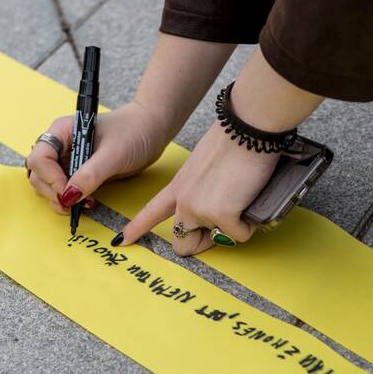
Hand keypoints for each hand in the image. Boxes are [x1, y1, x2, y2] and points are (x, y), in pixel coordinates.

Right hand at [25, 101, 170, 213]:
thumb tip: (68, 195)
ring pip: (47, 185)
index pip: (39, 157)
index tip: (67, 191)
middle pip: (38, 174)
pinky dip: (71, 201)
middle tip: (72, 204)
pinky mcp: (79, 173)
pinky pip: (64, 191)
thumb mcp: (114, 153)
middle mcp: (61, 146)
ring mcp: (68, 160)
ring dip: (60, 199)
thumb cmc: (134, 131)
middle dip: (52, 192)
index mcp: (63, 131)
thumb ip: (90, 174)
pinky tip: (89, 202)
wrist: (151, 130)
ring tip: (84, 203)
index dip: (49, 177)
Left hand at [117, 121, 278, 255]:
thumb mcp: (205, 166)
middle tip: (223, 227)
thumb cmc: (233, 141)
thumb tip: (219, 202)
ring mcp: (200, 209)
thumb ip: (202, 187)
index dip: (137, 228)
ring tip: (240, 197)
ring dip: (231, 228)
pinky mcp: (222, 215)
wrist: (247, 130)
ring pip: (217, 239)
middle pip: (182, 243)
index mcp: (178, 186)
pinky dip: (248, 224)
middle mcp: (184, 201)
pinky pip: (239, 235)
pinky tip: (250, 198)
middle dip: (203, 243)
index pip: (152, 211)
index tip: (123, 240)